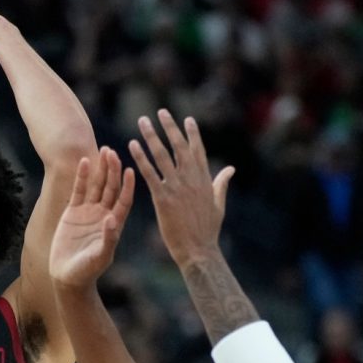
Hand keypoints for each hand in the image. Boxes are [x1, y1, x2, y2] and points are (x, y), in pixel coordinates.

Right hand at [50, 147, 133, 289]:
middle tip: (114, 152)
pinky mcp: (73, 212)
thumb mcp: (100, 256)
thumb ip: (108, 238)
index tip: (131, 170)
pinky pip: (79, 190)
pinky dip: (82, 177)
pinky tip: (85, 162)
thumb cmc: (87, 270)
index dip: (127, 186)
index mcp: (114, 224)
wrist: (67, 276)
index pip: (124, 200)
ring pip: (97, 185)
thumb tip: (112, 220)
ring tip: (104, 150)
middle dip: (113, 170)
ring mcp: (88, 212)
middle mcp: (103, 214)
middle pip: (111, 188)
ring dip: (101, 169)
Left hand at [128, 109, 234, 267]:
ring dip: (151, 136)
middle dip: (170, 127)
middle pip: (179, 146)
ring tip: (142, 121)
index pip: (198, 150)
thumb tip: (230, 168)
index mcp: (204, 179)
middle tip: (160, 112)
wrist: (198, 250)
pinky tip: (132, 144)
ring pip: (162, 155)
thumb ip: (221, 183)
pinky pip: (149, 173)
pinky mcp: (163, 197)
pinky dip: (140, 157)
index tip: (187, 119)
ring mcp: (177, 187)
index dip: (192, 134)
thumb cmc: (208, 230)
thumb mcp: (218, 203)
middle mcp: (191, 178)